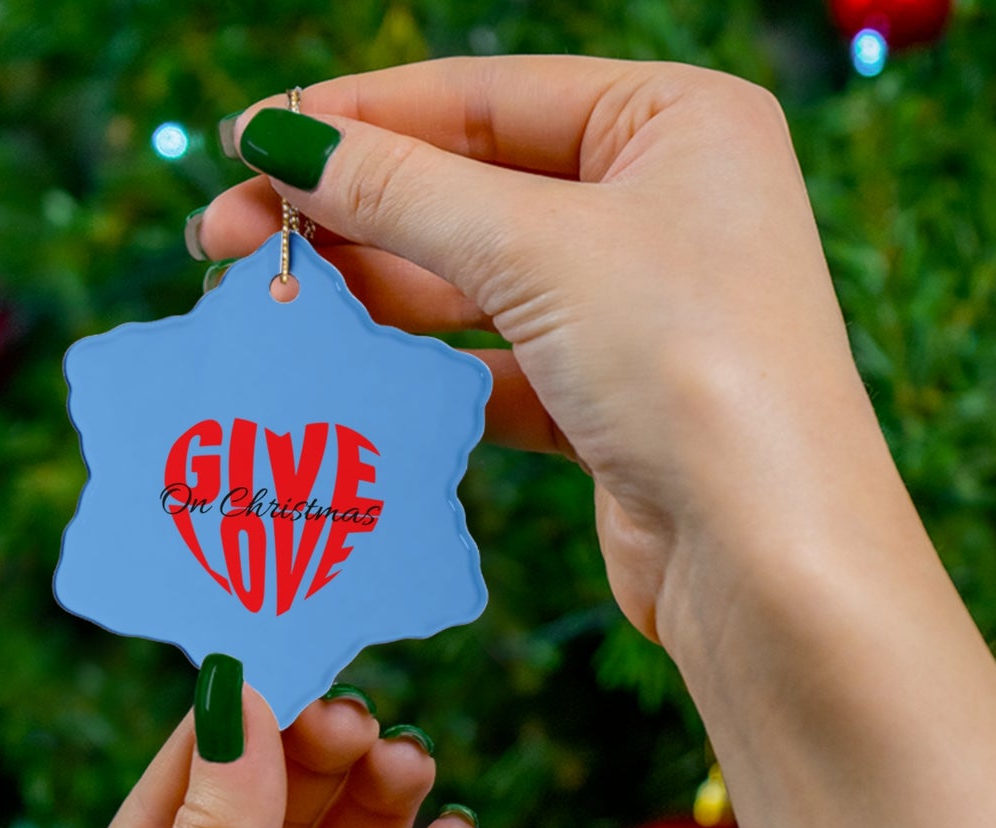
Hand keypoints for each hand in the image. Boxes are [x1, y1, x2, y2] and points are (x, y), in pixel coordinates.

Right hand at [199, 62, 995, 827]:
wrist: (770, 562)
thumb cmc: (692, 368)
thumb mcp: (538, 252)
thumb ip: (402, 191)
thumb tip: (281, 140)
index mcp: (677, 122)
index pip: (485, 96)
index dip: (357, 119)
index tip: (245, 142)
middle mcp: (665, 204)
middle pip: (473, 188)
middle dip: (349, 213)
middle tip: (225, 240)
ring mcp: (640, 308)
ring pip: (477, 282)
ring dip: (375, 292)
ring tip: (269, 306)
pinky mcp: (612, 401)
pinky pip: (496, 364)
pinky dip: (425, 369)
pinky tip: (348, 371)